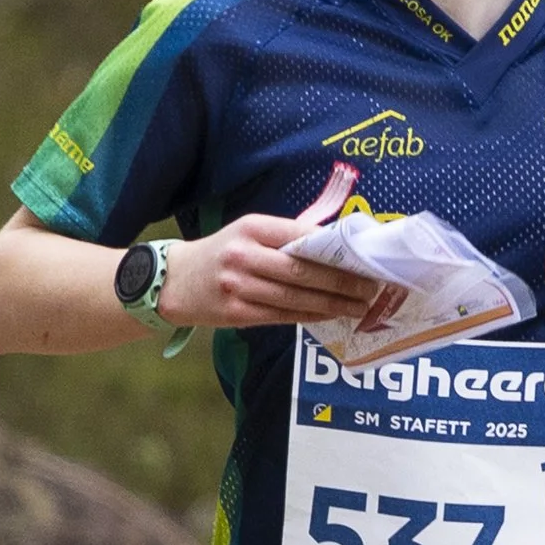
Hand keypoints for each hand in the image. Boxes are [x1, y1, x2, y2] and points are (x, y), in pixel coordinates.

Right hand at [157, 215, 382, 330]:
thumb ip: (285, 235)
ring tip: (360, 306)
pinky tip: (331, 315)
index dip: (334, 249)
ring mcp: (239, 286)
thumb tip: (334, 240)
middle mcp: (244, 255)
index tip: (361, 257)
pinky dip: (310, 316)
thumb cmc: (221, 253)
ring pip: (296, 298)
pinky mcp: (236, 313)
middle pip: (303, 271)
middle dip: (342, 281)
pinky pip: (282, 316)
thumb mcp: (247, 232)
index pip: (300, 236)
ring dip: (333, 304)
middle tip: (371, 287)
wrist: (173, 281)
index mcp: (251, 227)